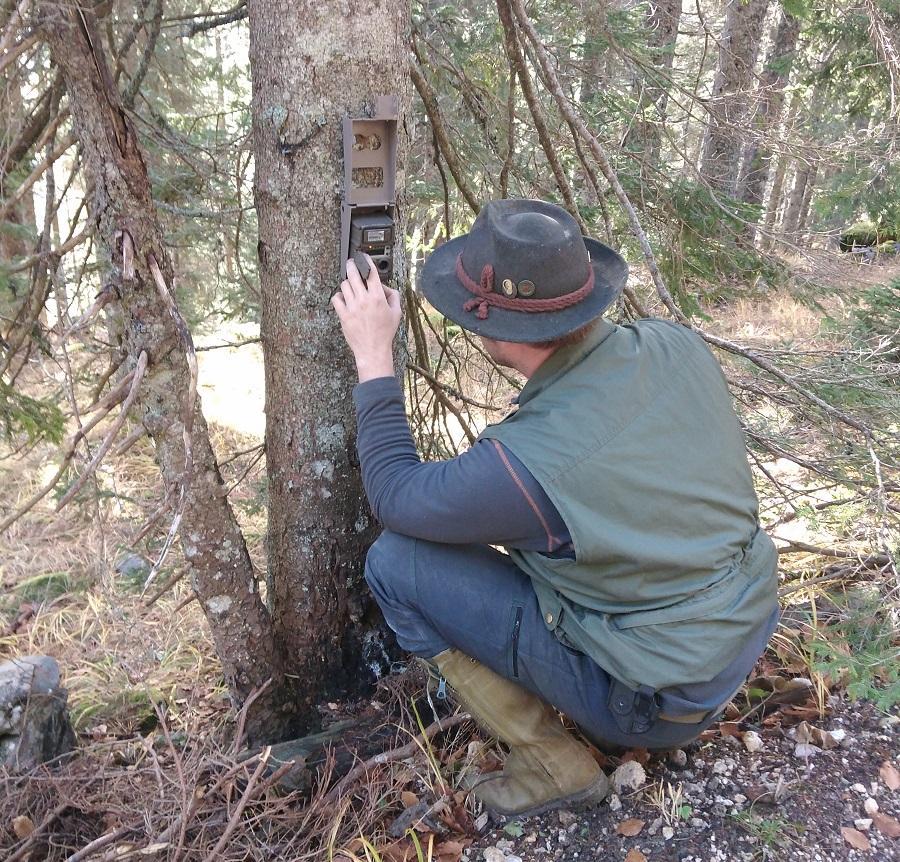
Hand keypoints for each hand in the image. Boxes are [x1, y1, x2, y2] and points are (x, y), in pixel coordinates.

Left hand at [331, 256, 401, 381]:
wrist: (373, 350)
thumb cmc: (385, 333)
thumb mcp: (397, 313)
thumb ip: (393, 296)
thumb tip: (386, 287)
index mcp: (378, 297)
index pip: (370, 272)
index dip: (366, 261)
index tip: (363, 257)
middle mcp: (364, 300)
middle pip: (353, 274)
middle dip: (352, 265)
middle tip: (351, 263)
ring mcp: (352, 307)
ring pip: (344, 285)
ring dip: (347, 283)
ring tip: (350, 286)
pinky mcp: (343, 315)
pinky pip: (336, 298)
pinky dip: (339, 296)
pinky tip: (343, 298)